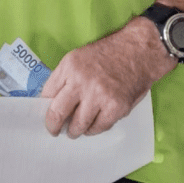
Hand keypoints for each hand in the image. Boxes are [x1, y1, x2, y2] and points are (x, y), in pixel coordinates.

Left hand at [40, 17, 176, 137]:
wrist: (138, 51)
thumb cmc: (108, 54)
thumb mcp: (78, 57)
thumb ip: (64, 77)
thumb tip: (51, 101)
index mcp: (70, 67)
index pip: (47, 94)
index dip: (45, 107)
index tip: (46, 115)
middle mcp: (82, 81)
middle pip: (58, 113)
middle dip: (53, 126)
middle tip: (54, 130)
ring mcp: (99, 96)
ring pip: (78, 125)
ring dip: (74, 131)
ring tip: (75, 131)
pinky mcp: (116, 107)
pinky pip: (99, 127)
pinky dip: (93, 129)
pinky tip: (92, 126)